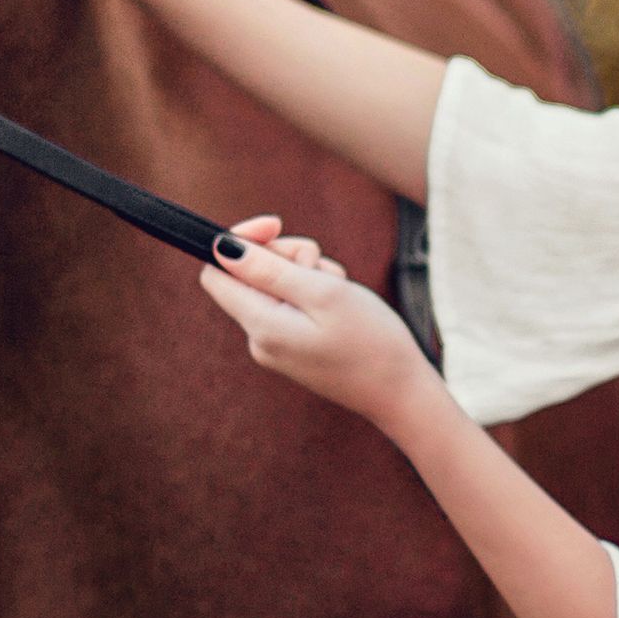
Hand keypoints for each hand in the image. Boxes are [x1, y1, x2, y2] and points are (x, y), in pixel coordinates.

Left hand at [199, 213, 436, 429]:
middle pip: (248, 274)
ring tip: (339, 289)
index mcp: (261, 326)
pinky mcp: (294, 347)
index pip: (216, 272)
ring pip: (275, 285)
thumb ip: (268, 269)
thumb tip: (220, 247)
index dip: (238, 239)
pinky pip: (292, 304)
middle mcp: (259, 338)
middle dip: (285, 255)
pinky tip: (341, 303)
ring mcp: (276, 345)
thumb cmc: (370, 341)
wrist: (402, 393)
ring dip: (306, 273)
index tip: (276, 224)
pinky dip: (315, 292)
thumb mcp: (322, 293)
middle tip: (322, 264)